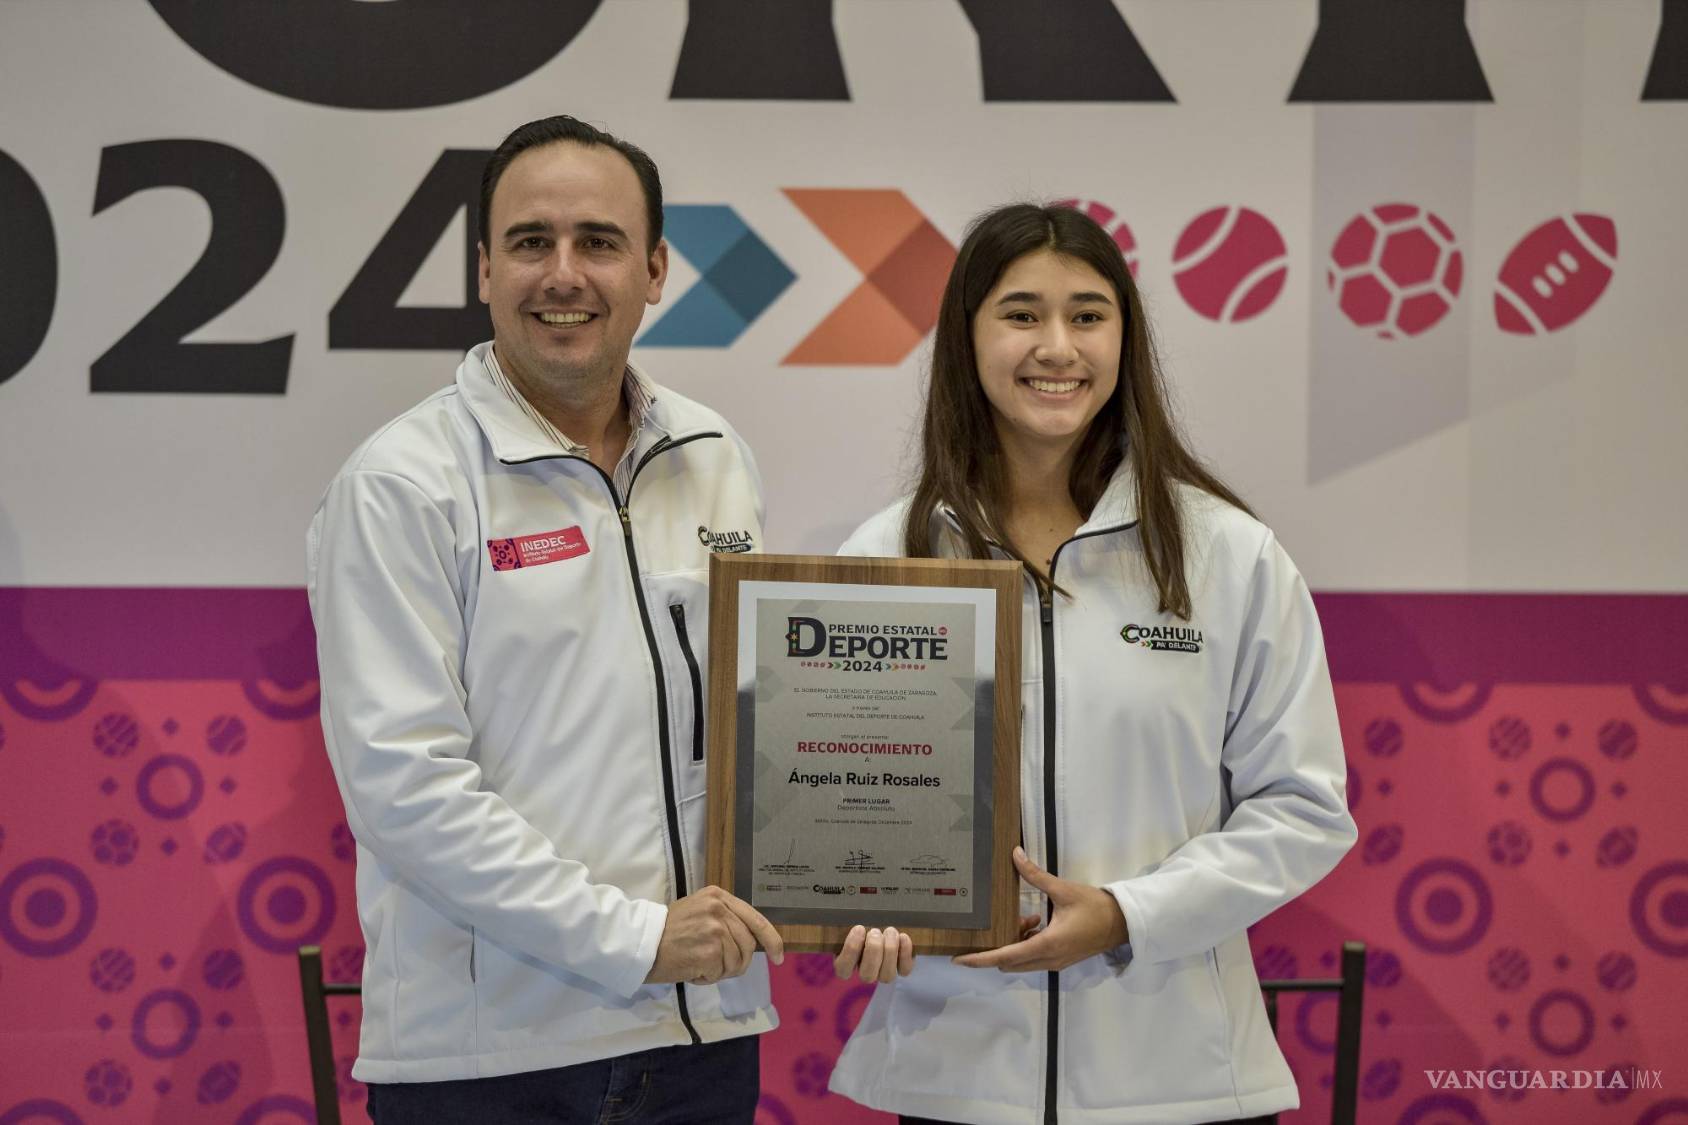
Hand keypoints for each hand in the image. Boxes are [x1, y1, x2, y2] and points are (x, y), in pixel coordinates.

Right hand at [645, 886, 784, 984]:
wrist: (642, 942)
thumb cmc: (668, 930)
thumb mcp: (700, 911)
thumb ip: (725, 919)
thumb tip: (753, 942)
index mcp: (719, 896)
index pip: (756, 919)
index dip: (772, 940)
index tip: (778, 957)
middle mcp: (720, 909)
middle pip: (748, 945)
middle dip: (738, 962)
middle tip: (717, 966)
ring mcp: (716, 930)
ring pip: (737, 962)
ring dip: (720, 971)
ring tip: (699, 963)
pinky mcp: (710, 951)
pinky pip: (721, 973)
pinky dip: (708, 978)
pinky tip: (692, 969)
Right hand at [833, 924, 913, 982]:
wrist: (883, 922)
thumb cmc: (862, 922)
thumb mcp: (849, 921)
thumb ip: (841, 921)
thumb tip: (827, 905)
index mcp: (847, 963)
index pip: (844, 969)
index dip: (851, 950)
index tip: (859, 928)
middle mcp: (866, 972)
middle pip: (867, 975)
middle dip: (873, 950)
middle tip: (876, 930)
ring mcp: (884, 973)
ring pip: (886, 975)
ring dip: (889, 951)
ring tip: (890, 931)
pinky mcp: (902, 968)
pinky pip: (904, 969)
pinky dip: (905, 953)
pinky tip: (903, 937)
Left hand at [953, 847, 1127, 972]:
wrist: (1121, 923)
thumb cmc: (1094, 907)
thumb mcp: (1062, 890)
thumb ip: (1035, 875)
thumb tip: (1015, 855)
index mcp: (1046, 945)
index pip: (1004, 956)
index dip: (980, 959)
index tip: (959, 959)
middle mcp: (1048, 959)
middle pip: (1009, 961)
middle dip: (995, 948)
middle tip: (986, 928)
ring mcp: (1055, 962)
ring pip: (1022, 960)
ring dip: (1013, 943)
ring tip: (1019, 918)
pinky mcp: (1061, 959)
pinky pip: (1034, 957)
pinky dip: (1027, 943)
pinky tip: (1033, 921)